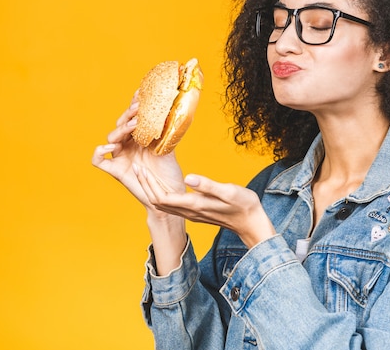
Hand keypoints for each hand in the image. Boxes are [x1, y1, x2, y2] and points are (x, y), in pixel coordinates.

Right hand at [91, 94, 185, 212]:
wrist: (169, 197)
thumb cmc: (169, 174)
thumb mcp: (169, 149)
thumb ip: (166, 132)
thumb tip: (173, 112)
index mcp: (138, 138)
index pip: (133, 117)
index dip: (134, 105)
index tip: (140, 92)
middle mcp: (127, 146)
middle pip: (121, 124)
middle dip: (129, 114)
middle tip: (139, 107)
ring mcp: (120, 157)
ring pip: (111, 137)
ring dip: (121, 129)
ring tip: (134, 124)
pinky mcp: (115, 171)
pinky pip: (98, 160)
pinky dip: (99, 151)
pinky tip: (111, 145)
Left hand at [136, 168, 275, 247]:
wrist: (252, 223)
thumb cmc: (243, 205)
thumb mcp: (228, 191)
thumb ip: (208, 185)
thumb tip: (187, 178)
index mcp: (194, 205)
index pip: (161, 198)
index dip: (148, 184)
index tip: (141, 167)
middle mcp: (189, 211)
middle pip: (158, 201)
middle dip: (145, 184)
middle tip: (137, 165)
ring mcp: (192, 213)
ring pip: (164, 203)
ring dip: (152, 188)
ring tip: (146, 171)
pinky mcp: (196, 211)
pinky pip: (172, 203)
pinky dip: (163, 191)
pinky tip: (164, 181)